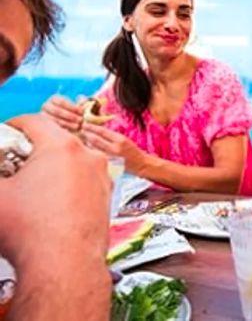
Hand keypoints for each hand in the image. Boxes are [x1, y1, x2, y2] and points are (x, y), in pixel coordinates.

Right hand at [1, 114, 109, 266]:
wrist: (65, 265)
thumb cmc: (31, 230)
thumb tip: (1, 175)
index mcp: (62, 146)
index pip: (34, 121)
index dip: (13, 126)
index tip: (5, 136)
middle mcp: (88, 156)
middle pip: (56, 141)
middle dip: (32, 149)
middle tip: (13, 164)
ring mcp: (102, 177)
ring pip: (73, 162)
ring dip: (52, 168)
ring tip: (30, 186)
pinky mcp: (107, 196)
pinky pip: (84, 181)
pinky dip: (67, 184)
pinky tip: (50, 203)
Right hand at [41, 94, 82, 130]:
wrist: (65, 121)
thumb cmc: (73, 111)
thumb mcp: (77, 105)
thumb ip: (81, 101)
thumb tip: (83, 100)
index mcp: (53, 99)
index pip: (62, 102)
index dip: (72, 107)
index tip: (81, 111)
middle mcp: (46, 106)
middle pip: (58, 111)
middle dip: (70, 116)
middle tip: (80, 120)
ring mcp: (43, 116)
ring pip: (55, 120)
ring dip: (68, 123)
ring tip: (77, 126)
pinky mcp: (45, 125)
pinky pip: (53, 128)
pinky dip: (63, 129)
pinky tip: (71, 130)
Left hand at [81, 123, 145, 173]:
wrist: (141, 164)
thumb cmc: (133, 151)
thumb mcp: (125, 140)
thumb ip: (112, 136)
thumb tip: (98, 130)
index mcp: (120, 139)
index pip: (102, 131)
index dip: (92, 127)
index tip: (85, 124)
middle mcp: (115, 148)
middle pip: (96, 139)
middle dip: (86, 134)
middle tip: (80, 130)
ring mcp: (111, 157)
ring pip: (94, 148)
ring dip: (87, 142)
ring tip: (82, 138)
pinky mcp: (108, 164)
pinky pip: (96, 155)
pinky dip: (91, 151)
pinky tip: (88, 148)